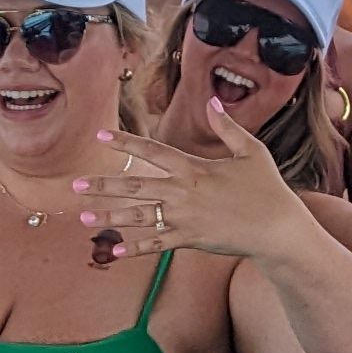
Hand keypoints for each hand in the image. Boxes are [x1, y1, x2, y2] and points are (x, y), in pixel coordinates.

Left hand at [71, 107, 312, 262]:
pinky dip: (136, 248)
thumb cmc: (267, 188)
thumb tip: (213, 101)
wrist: (277, 229)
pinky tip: (114, 251)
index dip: (125, 143)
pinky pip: (157, 244)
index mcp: (194, 168)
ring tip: (84, 216)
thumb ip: (228, 127)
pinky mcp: (190, 240)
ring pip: (139, 217)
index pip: (152, 152)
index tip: (101, 136)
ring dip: (109, 217)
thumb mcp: (251, 151)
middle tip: (75, 186)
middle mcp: (183, 193)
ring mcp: (184, 219)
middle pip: (135, 186)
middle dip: (103, 185)